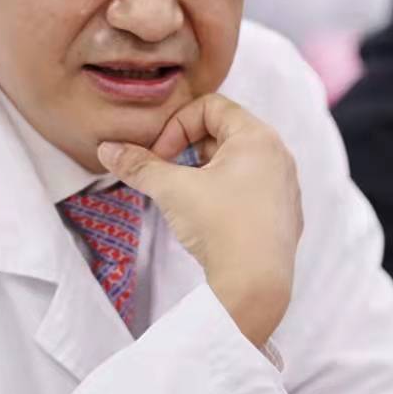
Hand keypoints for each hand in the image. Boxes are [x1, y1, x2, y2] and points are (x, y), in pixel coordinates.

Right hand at [98, 95, 301, 346]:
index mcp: (258, 137)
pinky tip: (208, 219)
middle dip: (187, 150)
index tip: (160, 156)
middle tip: (167, 175)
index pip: (211, 106)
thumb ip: (139, 165)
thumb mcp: (173, 190)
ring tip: (184, 198)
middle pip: (223, 133)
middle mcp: (278, 155)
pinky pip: (249, 189)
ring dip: (204, 172)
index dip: (177, 126)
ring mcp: (284, 187)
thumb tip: (108, 150)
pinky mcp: (283, 215)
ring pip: (235, 163)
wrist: (255, 286)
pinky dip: (224, 193)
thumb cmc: (221, 228)